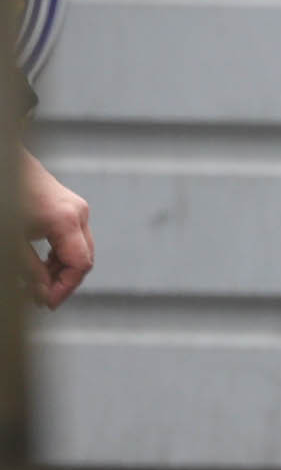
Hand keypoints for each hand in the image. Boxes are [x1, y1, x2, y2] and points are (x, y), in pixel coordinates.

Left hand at [22, 149, 91, 309]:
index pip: (80, 264)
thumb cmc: (7, 201)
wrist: (7, 166)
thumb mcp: (13, 241)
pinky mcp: (71, 208)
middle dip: (64, 282)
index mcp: (66, 220)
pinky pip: (74, 239)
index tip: (45, 303)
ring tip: (36, 285)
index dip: (64, 288)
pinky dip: (61, 256)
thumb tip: (41, 293)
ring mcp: (78, 208)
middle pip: (84, 258)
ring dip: (61, 270)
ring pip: (80, 250)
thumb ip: (29, 268)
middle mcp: (79, 213)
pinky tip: (41, 266)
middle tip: (41, 300)